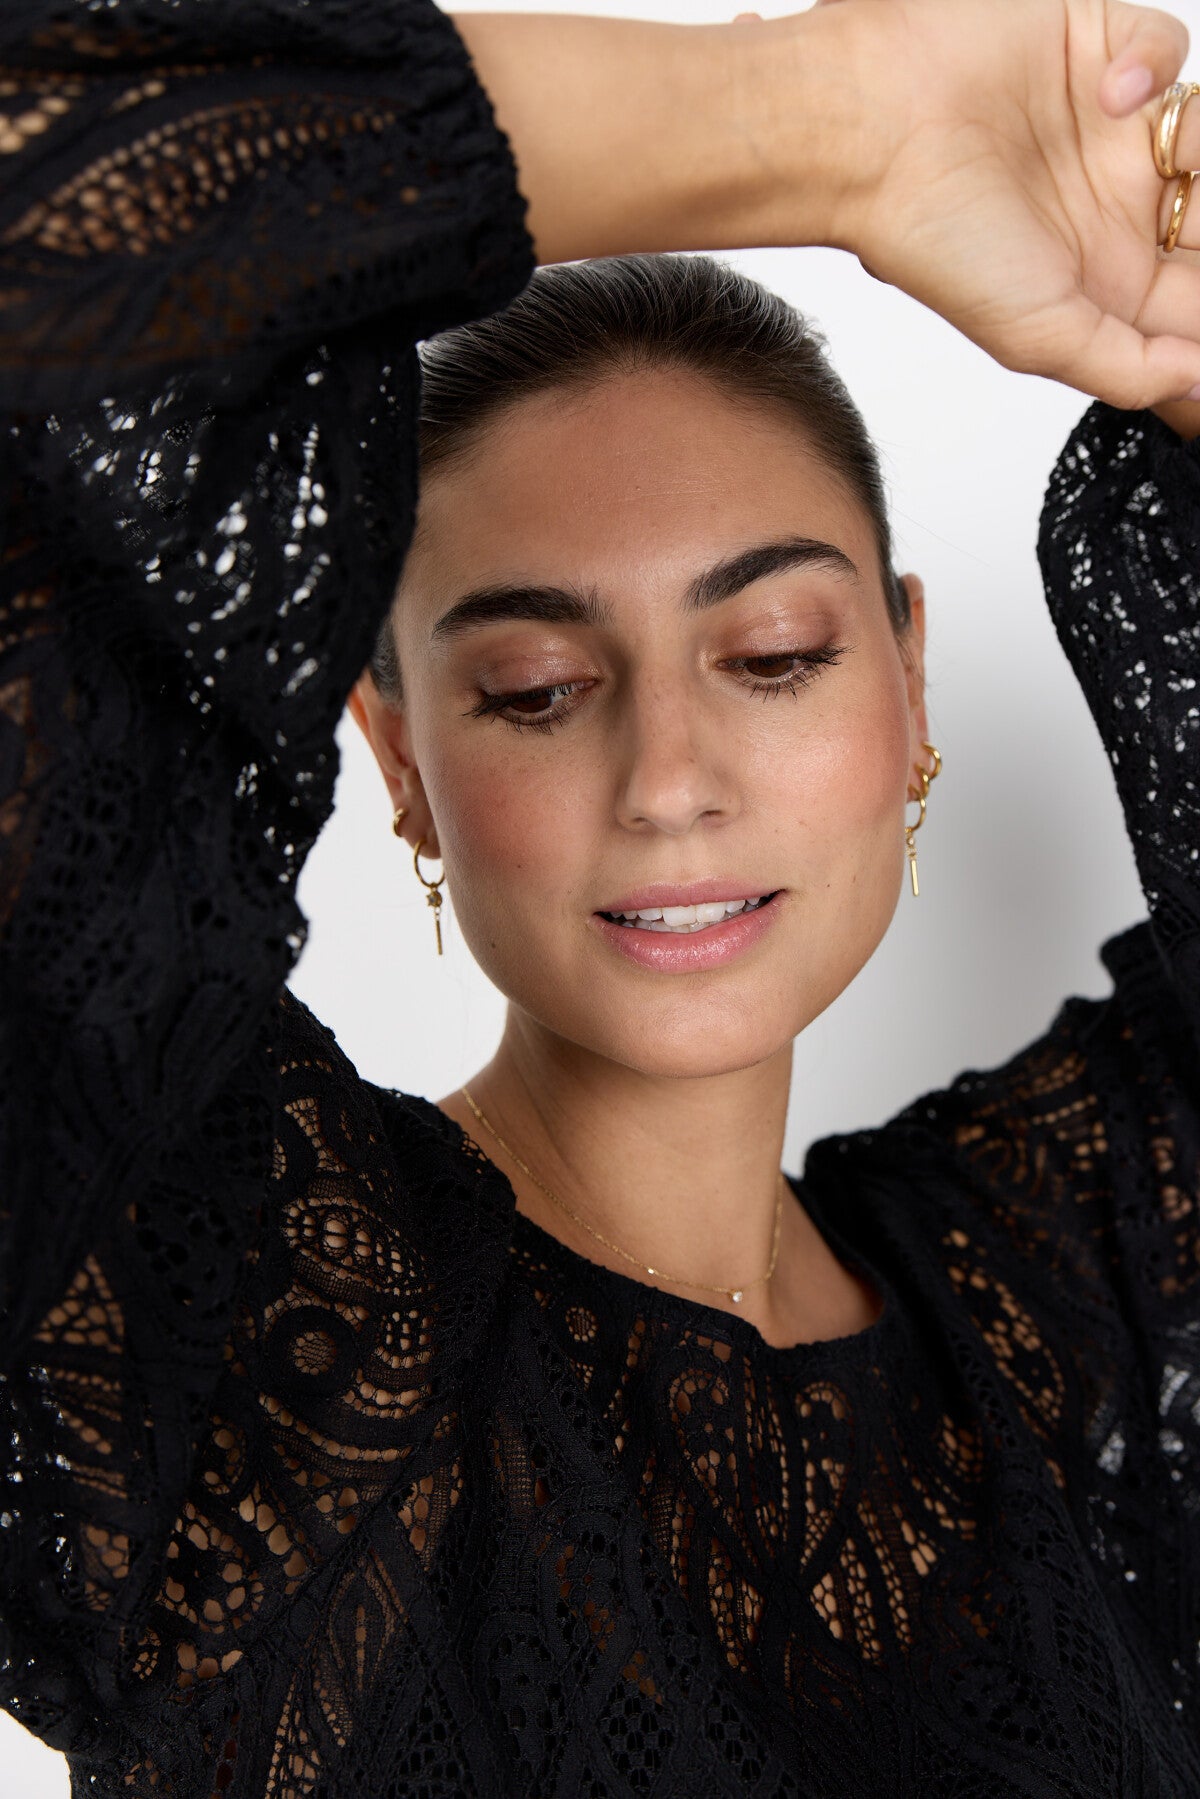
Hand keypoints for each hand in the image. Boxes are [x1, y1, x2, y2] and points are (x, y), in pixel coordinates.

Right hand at [832, 0, 1199, 408]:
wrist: (875, 131)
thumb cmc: (934, 235)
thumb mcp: (1036, 335)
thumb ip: (1125, 368)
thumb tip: (1194, 383)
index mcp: (1103, 278)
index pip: (1194, 299)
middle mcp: (1113, 205)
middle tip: (1190, 223)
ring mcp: (1112, 129)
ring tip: (1169, 158)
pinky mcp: (1100, 47)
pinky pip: (1170, 51)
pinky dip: (1156, 66)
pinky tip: (1111, 96)